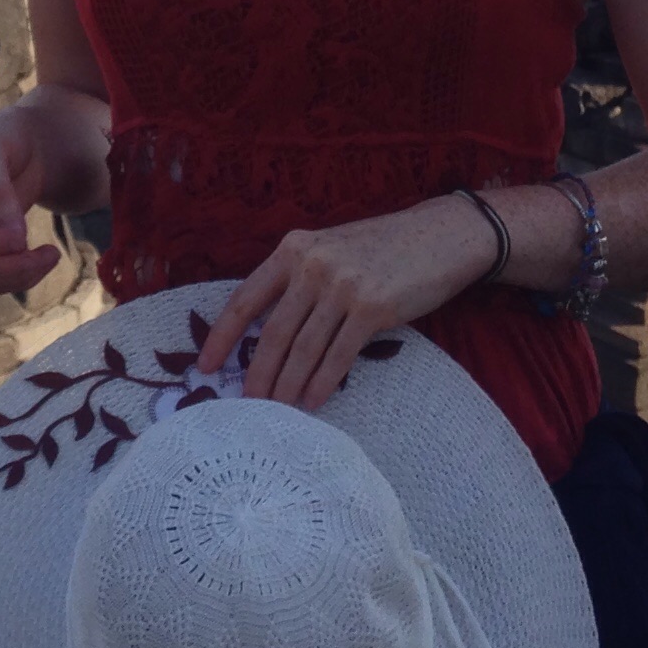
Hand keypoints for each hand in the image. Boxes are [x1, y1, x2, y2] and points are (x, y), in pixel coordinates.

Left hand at [194, 197, 491, 410]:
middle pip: (272, 332)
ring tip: (277, 410)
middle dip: (256, 373)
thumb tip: (267, 331)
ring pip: (303, 349)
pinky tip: (312, 402)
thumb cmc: (384, 248)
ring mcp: (342, 286)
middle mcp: (313, 265)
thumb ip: (299, 279)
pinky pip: (338, 356)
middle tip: (246, 403)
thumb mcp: (330, 249)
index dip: (222, 335)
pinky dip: (322, 384)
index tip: (206, 365)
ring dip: (287, 386)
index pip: (245, 298)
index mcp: (294, 249)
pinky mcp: (373, 308)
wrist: (442, 236)